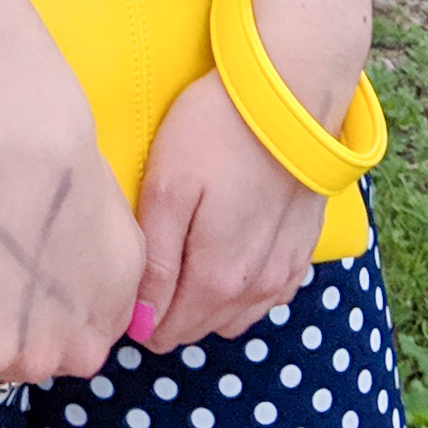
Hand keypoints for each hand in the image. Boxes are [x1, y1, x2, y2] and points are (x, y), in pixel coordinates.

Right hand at [0, 125, 143, 403]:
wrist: (26, 159)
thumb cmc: (77, 184)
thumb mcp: (127, 250)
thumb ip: (119, 299)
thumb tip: (94, 316)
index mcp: (91, 341)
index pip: (62, 363)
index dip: (40, 334)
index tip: (22, 307)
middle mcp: (48, 359)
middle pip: (15, 370)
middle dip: (1, 342)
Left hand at [132, 72, 325, 352]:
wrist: (292, 94)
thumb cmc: (217, 132)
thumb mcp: (166, 188)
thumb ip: (154, 261)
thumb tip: (141, 321)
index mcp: (217, 281)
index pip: (165, 332)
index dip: (138, 314)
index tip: (124, 279)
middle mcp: (256, 291)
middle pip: (197, 328)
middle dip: (168, 309)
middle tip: (148, 258)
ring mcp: (286, 273)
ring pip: (232, 316)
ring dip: (205, 300)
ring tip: (184, 252)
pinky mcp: (303, 251)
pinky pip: (265, 295)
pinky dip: (241, 287)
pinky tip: (227, 248)